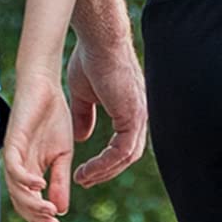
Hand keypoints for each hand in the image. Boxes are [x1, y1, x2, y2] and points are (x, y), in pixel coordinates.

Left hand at [3, 68, 74, 221]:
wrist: (46, 86)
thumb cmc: (53, 118)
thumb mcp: (62, 155)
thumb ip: (60, 181)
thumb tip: (60, 210)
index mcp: (31, 172)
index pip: (32, 204)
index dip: (42, 221)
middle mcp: (19, 168)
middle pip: (22, 203)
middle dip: (36, 219)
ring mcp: (14, 156)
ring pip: (17, 190)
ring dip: (33, 204)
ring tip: (50, 212)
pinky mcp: (12, 142)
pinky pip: (15, 168)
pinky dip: (26, 180)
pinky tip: (41, 186)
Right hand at [65, 38, 147, 186]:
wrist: (98, 41)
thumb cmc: (90, 59)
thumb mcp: (83, 94)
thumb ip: (84, 115)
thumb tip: (81, 136)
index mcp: (130, 110)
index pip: (124, 145)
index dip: (106, 162)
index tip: (86, 171)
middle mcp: (140, 115)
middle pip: (127, 156)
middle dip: (105, 171)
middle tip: (84, 180)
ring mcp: (140, 116)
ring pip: (126, 157)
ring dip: (104, 171)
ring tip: (82, 178)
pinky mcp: (133, 117)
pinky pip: (121, 151)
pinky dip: (104, 164)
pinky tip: (87, 170)